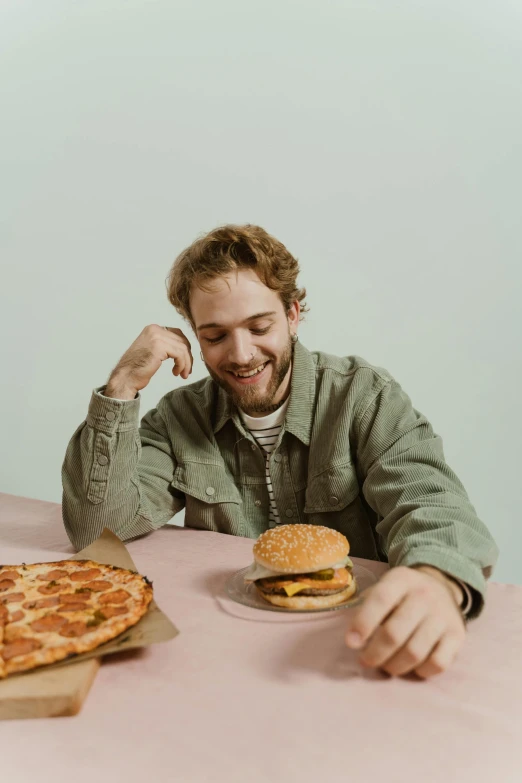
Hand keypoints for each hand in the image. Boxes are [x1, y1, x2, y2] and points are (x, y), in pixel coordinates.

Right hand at [105, 325, 192, 398]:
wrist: (125, 377)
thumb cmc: (137, 368)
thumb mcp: (153, 351)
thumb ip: (165, 345)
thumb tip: (185, 348)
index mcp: (153, 329)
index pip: (178, 334)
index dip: (185, 349)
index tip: (186, 362)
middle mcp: (155, 329)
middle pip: (182, 340)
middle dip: (188, 356)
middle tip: (187, 370)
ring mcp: (156, 336)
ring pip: (183, 348)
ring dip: (186, 363)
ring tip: (182, 374)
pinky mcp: (159, 346)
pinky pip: (180, 354)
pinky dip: (182, 365)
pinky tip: (176, 373)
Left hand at [345, 565, 465, 678]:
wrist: (441, 586)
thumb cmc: (402, 593)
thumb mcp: (385, 586)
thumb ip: (368, 606)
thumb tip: (354, 638)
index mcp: (401, 579)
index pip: (380, 600)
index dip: (363, 623)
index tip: (351, 643)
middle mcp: (424, 595)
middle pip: (395, 633)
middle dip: (375, 653)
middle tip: (366, 660)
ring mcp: (443, 616)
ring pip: (415, 652)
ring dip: (395, 666)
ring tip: (386, 666)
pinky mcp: (458, 635)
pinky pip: (438, 663)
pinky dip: (421, 671)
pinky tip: (411, 667)